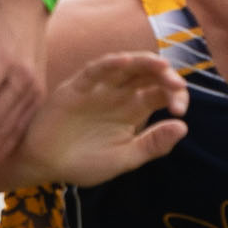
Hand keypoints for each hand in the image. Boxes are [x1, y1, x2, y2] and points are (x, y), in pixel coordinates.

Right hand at [22, 52, 186, 185]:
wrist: (45, 165)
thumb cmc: (84, 162)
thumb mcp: (124, 159)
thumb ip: (152, 144)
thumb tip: (183, 127)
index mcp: (134, 110)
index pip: (163, 93)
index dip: (176, 96)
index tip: (180, 111)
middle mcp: (120, 94)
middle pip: (149, 75)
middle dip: (166, 77)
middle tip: (177, 87)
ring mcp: (99, 89)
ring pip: (126, 66)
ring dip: (144, 63)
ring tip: (162, 66)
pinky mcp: (76, 88)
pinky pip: (94, 71)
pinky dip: (109, 64)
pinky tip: (124, 62)